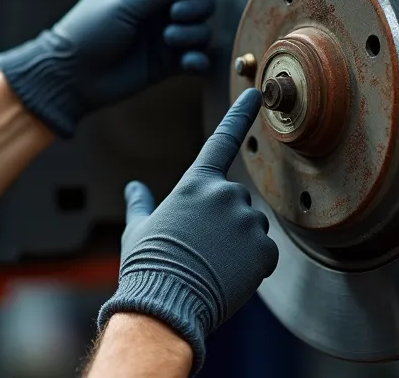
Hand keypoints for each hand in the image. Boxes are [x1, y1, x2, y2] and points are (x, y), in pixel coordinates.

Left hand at [0, 0, 216, 137]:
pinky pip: (198, 55)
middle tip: (174, 14)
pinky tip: (190, 63)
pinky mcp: (168, 60)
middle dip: (195, 1)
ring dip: (194, 30)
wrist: (72, 78)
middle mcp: (155, 0)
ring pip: (202, 21)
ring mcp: (163, 29)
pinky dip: (198, 58)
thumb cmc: (89, 32)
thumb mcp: (126, 3)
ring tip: (169, 39)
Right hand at [96, 89, 278, 373]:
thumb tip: (134, 186)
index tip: (254, 93)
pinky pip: (264, 253)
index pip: (221, 139)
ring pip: (251, 227)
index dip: (239, 114)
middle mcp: (226, 194)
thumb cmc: (147, 265)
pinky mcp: (265, 250)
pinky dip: (251, 265)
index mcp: (195, 183)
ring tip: (210, 265)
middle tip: (199, 248)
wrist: (165, 305)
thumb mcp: (137, 229)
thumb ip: (140, 203)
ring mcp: (248, 221)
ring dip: (238, 242)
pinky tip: (227, 277)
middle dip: (224, 220)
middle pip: (235, 200)